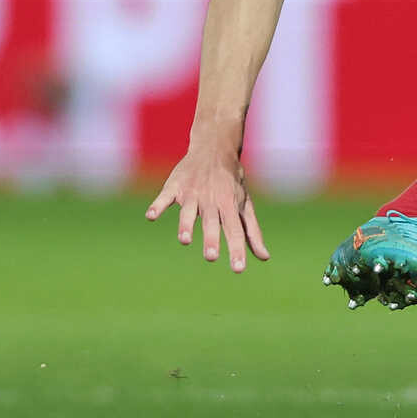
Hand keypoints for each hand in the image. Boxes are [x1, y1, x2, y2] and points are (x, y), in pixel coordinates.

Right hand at [144, 146, 269, 271]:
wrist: (214, 148)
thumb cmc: (231, 183)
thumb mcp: (244, 204)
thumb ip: (252, 232)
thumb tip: (264, 258)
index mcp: (230, 205)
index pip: (235, 230)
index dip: (237, 250)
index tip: (238, 269)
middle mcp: (211, 200)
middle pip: (212, 221)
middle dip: (211, 238)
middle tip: (211, 257)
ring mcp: (192, 192)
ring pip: (188, 210)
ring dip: (186, 224)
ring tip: (184, 240)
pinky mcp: (175, 185)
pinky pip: (165, 196)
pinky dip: (158, 205)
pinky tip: (151, 216)